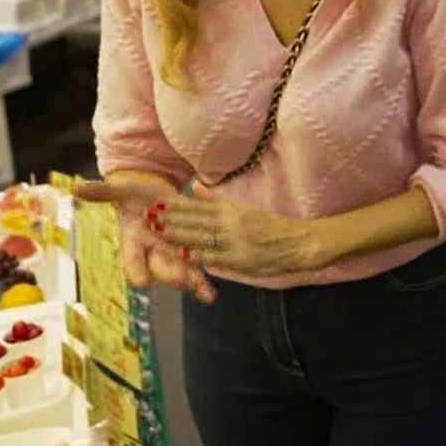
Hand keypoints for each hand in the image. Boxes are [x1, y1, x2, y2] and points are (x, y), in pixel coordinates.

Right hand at [72, 179, 215, 302]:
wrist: (154, 196)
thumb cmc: (134, 195)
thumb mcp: (121, 191)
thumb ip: (102, 192)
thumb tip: (76, 188)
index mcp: (133, 241)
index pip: (132, 259)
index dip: (136, 270)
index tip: (140, 281)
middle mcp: (151, 252)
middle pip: (160, 268)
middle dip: (170, 274)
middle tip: (181, 281)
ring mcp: (171, 254)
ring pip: (180, 272)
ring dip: (192, 281)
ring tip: (204, 293)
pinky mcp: (189, 250)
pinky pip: (196, 268)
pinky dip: (203, 282)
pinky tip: (211, 294)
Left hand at [145, 194, 328, 280]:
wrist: (300, 243)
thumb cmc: (271, 228)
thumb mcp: (244, 209)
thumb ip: (217, 200)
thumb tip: (196, 186)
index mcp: (232, 209)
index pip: (197, 207)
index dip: (174, 206)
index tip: (154, 203)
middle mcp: (231, 222)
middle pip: (195, 220)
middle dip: (169, 219)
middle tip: (145, 215)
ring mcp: (235, 241)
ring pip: (201, 236)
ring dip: (177, 234)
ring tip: (155, 231)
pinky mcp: (240, 259)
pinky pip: (214, 257)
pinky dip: (197, 255)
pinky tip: (181, 253)